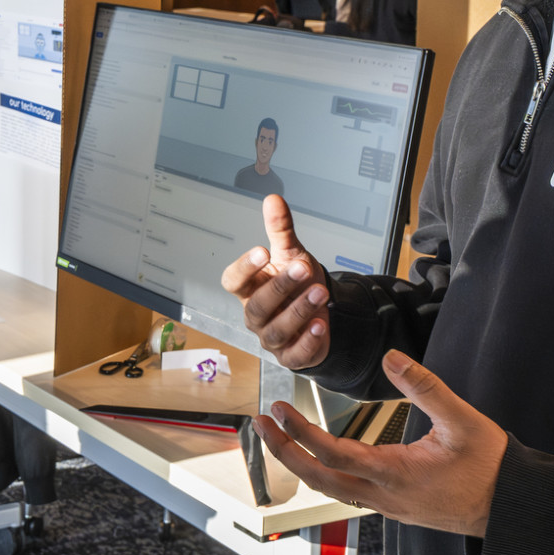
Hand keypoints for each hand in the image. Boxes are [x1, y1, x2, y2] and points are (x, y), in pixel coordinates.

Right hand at [220, 195, 329, 368]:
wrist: (321, 310)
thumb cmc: (297, 281)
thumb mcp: (291, 253)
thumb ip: (281, 229)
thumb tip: (273, 199)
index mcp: (249, 288)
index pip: (233, 281)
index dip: (244, 268)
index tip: (262, 251)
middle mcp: (255, 314)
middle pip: (257, 305)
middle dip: (280, 287)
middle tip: (302, 267)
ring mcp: (271, 337)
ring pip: (277, 329)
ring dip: (299, 311)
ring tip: (320, 293)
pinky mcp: (290, 355)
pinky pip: (294, 354)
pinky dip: (307, 341)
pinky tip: (320, 324)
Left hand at [252, 349, 507, 535]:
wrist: (511, 510)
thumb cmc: (491, 467)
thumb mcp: (462, 420)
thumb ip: (425, 386)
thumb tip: (392, 356)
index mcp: (396, 475)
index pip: (334, 455)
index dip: (301, 432)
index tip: (278, 409)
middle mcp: (384, 497)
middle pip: (319, 480)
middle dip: (284, 453)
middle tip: (261, 425)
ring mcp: (387, 507)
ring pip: (331, 490)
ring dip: (301, 464)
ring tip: (280, 437)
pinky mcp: (394, 508)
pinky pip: (347, 494)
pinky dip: (323, 474)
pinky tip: (318, 457)